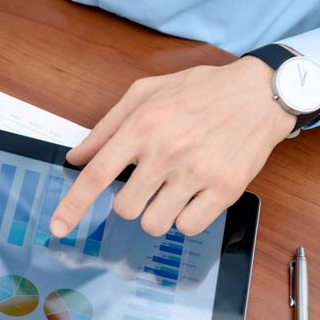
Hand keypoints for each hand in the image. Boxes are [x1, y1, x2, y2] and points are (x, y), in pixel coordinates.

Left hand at [51, 57, 294, 237]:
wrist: (261, 91)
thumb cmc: (199, 91)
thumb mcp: (145, 93)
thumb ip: (106, 127)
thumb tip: (76, 158)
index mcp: (142, 126)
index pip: (97, 175)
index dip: (72, 205)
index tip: (58, 226)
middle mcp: (166, 150)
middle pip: (124, 208)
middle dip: (131, 201)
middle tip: (150, 182)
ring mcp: (196, 172)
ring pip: (154, 223)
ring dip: (157, 214)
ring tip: (173, 189)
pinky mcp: (225, 189)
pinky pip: (188, 227)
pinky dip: (187, 218)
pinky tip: (194, 195)